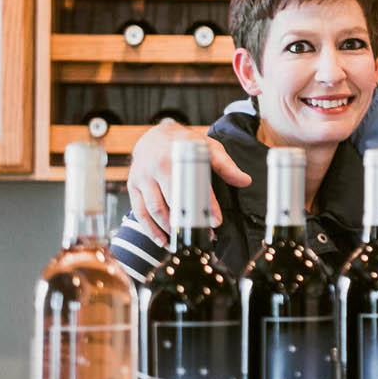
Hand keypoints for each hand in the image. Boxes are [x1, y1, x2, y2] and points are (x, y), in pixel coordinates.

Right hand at [127, 119, 250, 246]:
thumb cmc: (184, 142)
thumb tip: (244, 180)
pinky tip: (162, 240)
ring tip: (182, 243)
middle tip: (202, 236)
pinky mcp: (133, 187)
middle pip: (170, 201)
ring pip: (153, 210)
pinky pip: (139, 212)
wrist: (154, 135)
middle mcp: (154, 169)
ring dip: (167, 230)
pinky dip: (150, 229)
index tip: (216, 221)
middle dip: (186, 222)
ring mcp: (141, 179)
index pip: (192, 187)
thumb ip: (225, 165)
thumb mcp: (207, 146)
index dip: (205, 206)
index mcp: (173, 158)